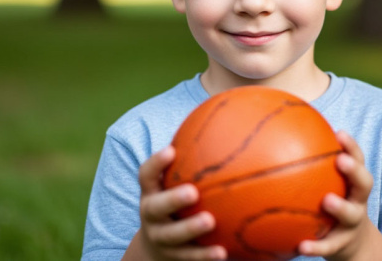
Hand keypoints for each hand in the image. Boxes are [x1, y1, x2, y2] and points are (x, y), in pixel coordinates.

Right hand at [131, 145, 226, 260]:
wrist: (158, 247)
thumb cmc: (176, 204)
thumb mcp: (175, 184)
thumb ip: (193, 164)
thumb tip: (234, 133)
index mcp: (151, 193)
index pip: (146, 175)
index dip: (156, 163)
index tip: (171, 151)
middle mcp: (151, 215)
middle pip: (155, 208)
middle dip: (173, 199)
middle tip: (192, 192)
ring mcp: (161, 238)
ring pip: (172, 236)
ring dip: (190, 229)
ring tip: (210, 221)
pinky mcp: (174, 257)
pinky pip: (189, 257)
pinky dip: (205, 255)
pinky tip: (223, 252)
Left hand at [298, 131, 381, 260]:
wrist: (353, 244)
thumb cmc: (334, 203)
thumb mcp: (330, 185)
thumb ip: (312, 167)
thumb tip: (275, 140)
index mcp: (353, 183)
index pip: (357, 159)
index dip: (351, 146)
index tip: (339, 133)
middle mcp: (357, 200)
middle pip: (364, 183)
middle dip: (354, 170)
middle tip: (341, 160)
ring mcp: (351, 223)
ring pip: (351, 214)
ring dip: (341, 207)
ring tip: (327, 201)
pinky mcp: (341, 244)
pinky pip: (329, 246)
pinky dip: (316, 247)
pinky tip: (300, 247)